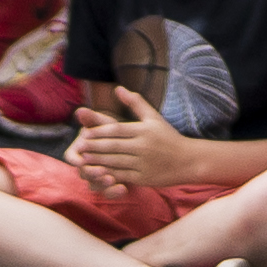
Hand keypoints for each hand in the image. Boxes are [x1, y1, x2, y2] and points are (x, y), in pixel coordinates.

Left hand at [67, 84, 204, 191]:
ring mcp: (143, 163)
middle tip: (78, 147)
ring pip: (116, 162)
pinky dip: (109, 175)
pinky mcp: (144, 178)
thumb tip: (118, 88)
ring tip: (83, 160)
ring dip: (98, 162)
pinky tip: (98, 174)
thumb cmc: (168, 137)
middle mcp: (143, 146)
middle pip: (113, 146)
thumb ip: (135, 103)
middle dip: (94, 147)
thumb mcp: (154, 117)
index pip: (117, 130)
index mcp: (144, 130)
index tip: (85, 133)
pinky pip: (123, 176)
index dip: (99, 132)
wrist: (188, 160)